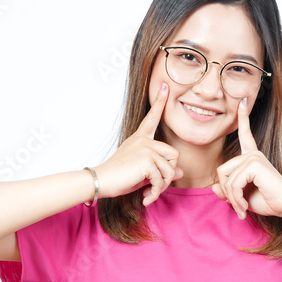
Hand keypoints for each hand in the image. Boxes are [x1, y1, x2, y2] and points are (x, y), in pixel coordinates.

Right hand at [95, 83, 182, 205]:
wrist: (102, 181)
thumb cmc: (119, 177)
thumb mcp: (143, 172)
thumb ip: (161, 169)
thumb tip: (180, 172)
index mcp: (141, 139)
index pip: (152, 118)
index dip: (160, 101)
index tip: (165, 85)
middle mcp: (144, 140)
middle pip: (174, 155)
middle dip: (169, 174)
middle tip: (156, 186)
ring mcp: (146, 148)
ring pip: (171, 169)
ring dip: (163, 185)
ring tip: (150, 192)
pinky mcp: (147, 159)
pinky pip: (162, 178)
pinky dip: (156, 191)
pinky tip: (146, 196)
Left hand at [211, 96, 281, 219]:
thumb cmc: (268, 201)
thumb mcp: (242, 197)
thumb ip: (227, 191)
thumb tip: (214, 187)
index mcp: (252, 157)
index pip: (245, 134)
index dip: (243, 118)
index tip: (243, 100)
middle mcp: (252, 154)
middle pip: (222, 171)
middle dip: (227, 192)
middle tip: (238, 206)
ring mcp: (253, 157)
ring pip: (226, 179)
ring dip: (232, 198)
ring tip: (242, 208)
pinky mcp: (254, 164)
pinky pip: (233, 183)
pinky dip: (236, 198)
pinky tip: (244, 205)